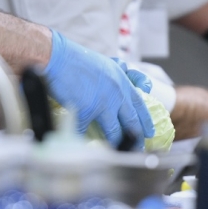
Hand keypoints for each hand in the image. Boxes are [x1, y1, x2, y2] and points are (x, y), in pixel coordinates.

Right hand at [42, 30, 155, 144]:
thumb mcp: (105, 64)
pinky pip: (87, 132)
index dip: (145, 120)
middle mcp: (115, 94)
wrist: (58, 59)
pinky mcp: (85, 112)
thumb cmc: (77, 59)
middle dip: (136, 136)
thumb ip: (116, 79)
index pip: (139, 104)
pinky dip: (85, 139)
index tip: (149, 132)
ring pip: (114, 131)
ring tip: (116, 150)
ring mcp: (101, 104)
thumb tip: (120, 91)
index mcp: (121, 81)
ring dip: (115, 142)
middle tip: (138, 146)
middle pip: (131, 121)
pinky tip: (86, 145)